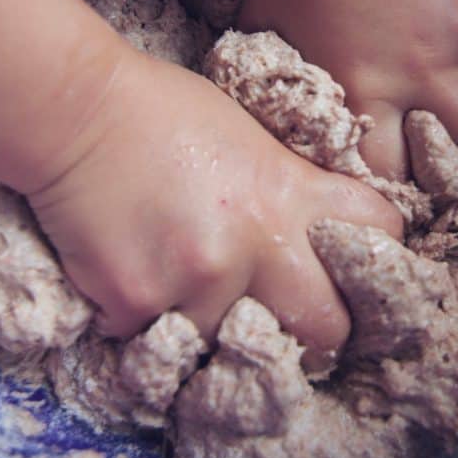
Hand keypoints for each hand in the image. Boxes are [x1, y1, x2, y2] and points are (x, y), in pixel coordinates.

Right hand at [26, 47, 400, 368]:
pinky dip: (154, 321)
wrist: (77, 112)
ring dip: (218, 326)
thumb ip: (287, 188)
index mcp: (290, 192)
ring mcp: (197, 281)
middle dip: (316, 331)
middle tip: (288, 317)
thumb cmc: (164, 110)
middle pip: (328, 330)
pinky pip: (161, 342)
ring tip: (184, 280)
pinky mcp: (136, 305)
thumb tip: (308, 234)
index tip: (359, 265)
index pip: (380, 235)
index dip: (378, 253)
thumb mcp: (249, 137)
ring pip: (234, 346)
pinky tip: (136, 274)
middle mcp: (256, 245)